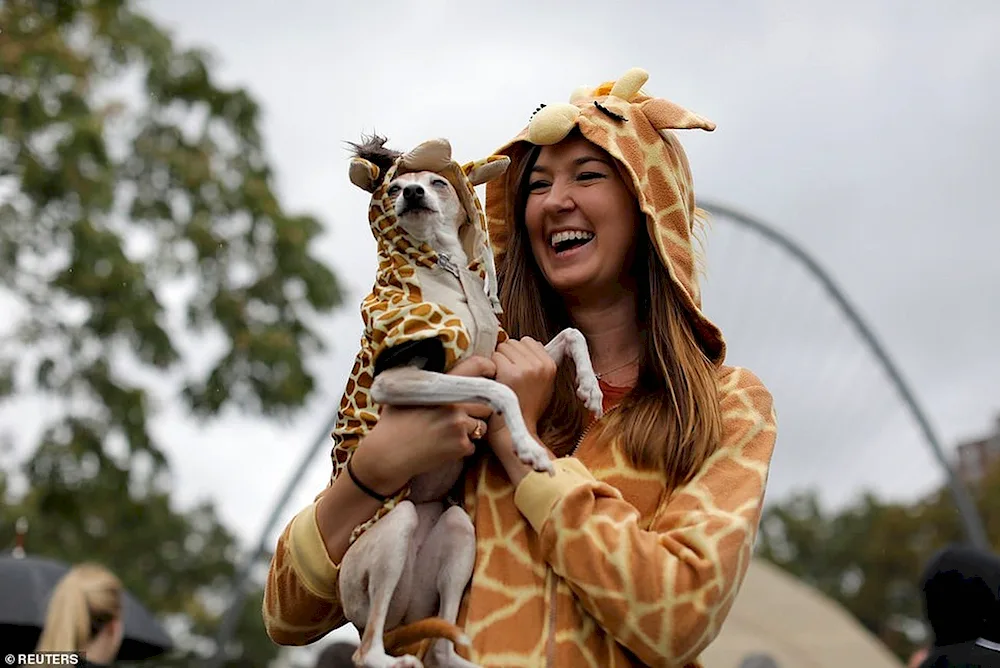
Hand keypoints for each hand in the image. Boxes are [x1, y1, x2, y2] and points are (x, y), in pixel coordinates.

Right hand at [350, 356, 496, 493]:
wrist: (388, 454)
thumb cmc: (393, 423)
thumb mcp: (404, 391)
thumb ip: (422, 378)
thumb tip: (427, 360)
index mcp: (441, 386)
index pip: (477, 367)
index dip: (488, 368)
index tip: (490, 373)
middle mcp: (454, 403)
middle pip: (485, 401)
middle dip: (478, 408)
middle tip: (461, 415)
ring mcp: (459, 425)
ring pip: (482, 424)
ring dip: (471, 429)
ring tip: (449, 432)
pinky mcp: (461, 446)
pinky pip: (474, 444)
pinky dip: (463, 447)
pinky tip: (444, 446)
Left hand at [489, 337, 556, 437]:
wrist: (516, 429)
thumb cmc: (525, 407)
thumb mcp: (543, 384)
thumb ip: (538, 363)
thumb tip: (527, 343)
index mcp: (550, 365)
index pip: (528, 341)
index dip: (518, 353)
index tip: (516, 367)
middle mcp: (540, 365)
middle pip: (514, 342)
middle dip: (507, 355)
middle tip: (507, 374)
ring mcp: (526, 369)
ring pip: (503, 347)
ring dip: (498, 359)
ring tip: (502, 378)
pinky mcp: (510, 373)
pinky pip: (494, 357)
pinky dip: (491, 367)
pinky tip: (495, 381)